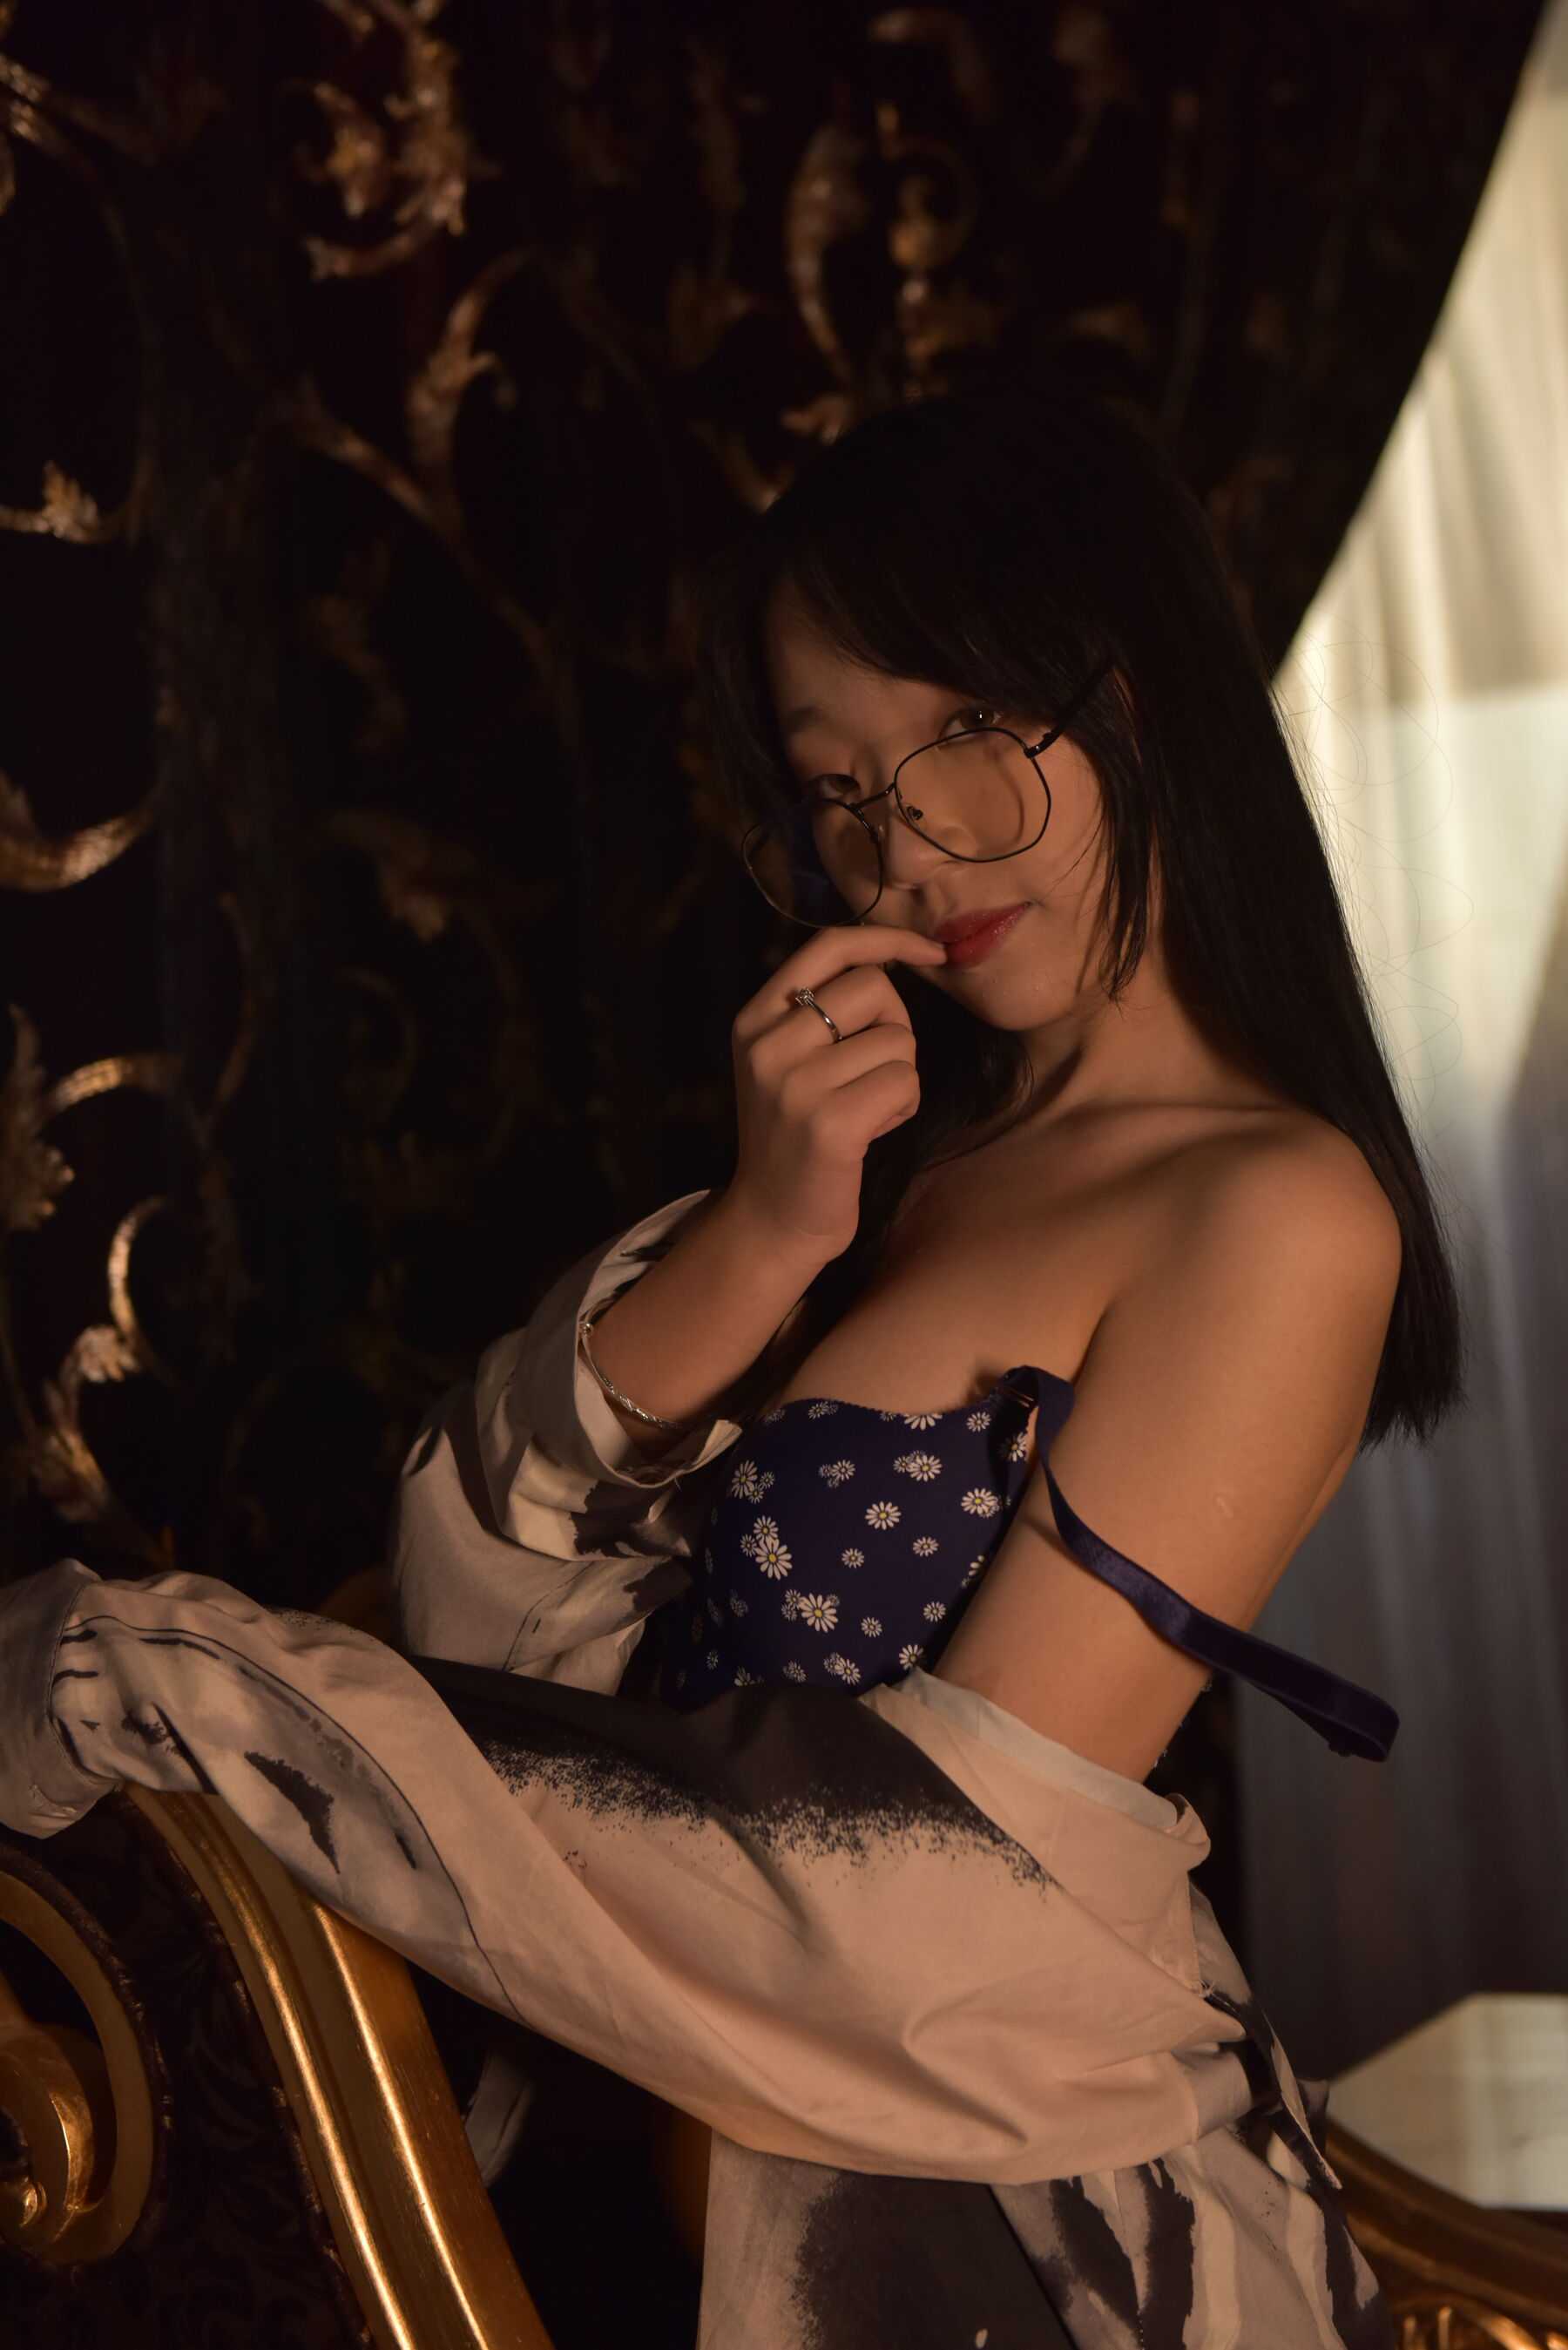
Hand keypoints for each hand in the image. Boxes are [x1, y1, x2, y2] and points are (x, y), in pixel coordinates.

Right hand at [725, 923, 947, 1260]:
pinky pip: (904, 1082)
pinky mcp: (830, 1124)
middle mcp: (768, 1046)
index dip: (887, 939)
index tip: (931, 952)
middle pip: (874, 988)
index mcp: (755, 1020)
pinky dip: (903, 1106)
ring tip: (865, 1109)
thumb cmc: (798, 1137)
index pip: (829, 946)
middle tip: (874, 1071)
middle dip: (896, 1026)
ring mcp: (795, 1085)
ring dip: (900, 1076)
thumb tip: (891, 960)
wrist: (772, 1220)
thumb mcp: (787, 1062)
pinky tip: (873, 1131)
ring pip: (898, 1040)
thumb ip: (820, 1011)